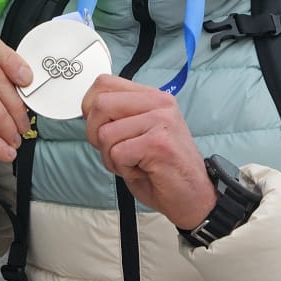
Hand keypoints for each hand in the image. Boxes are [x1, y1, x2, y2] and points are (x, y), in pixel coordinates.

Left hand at [81, 75, 213, 230]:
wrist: (193, 197)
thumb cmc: (162, 169)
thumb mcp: (137, 132)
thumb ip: (118, 116)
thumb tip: (88, 109)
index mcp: (152, 96)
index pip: (104, 83)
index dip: (90, 107)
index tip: (100, 128)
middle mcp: (158, 103)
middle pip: (100, 105)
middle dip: (96, 135)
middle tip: (117, 152)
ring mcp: (161, 121)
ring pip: (106, 134)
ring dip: (112, 158)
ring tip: (136, 163)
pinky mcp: (158, 142)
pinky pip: (117, 153)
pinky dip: (124, 169)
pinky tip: (144, 171)